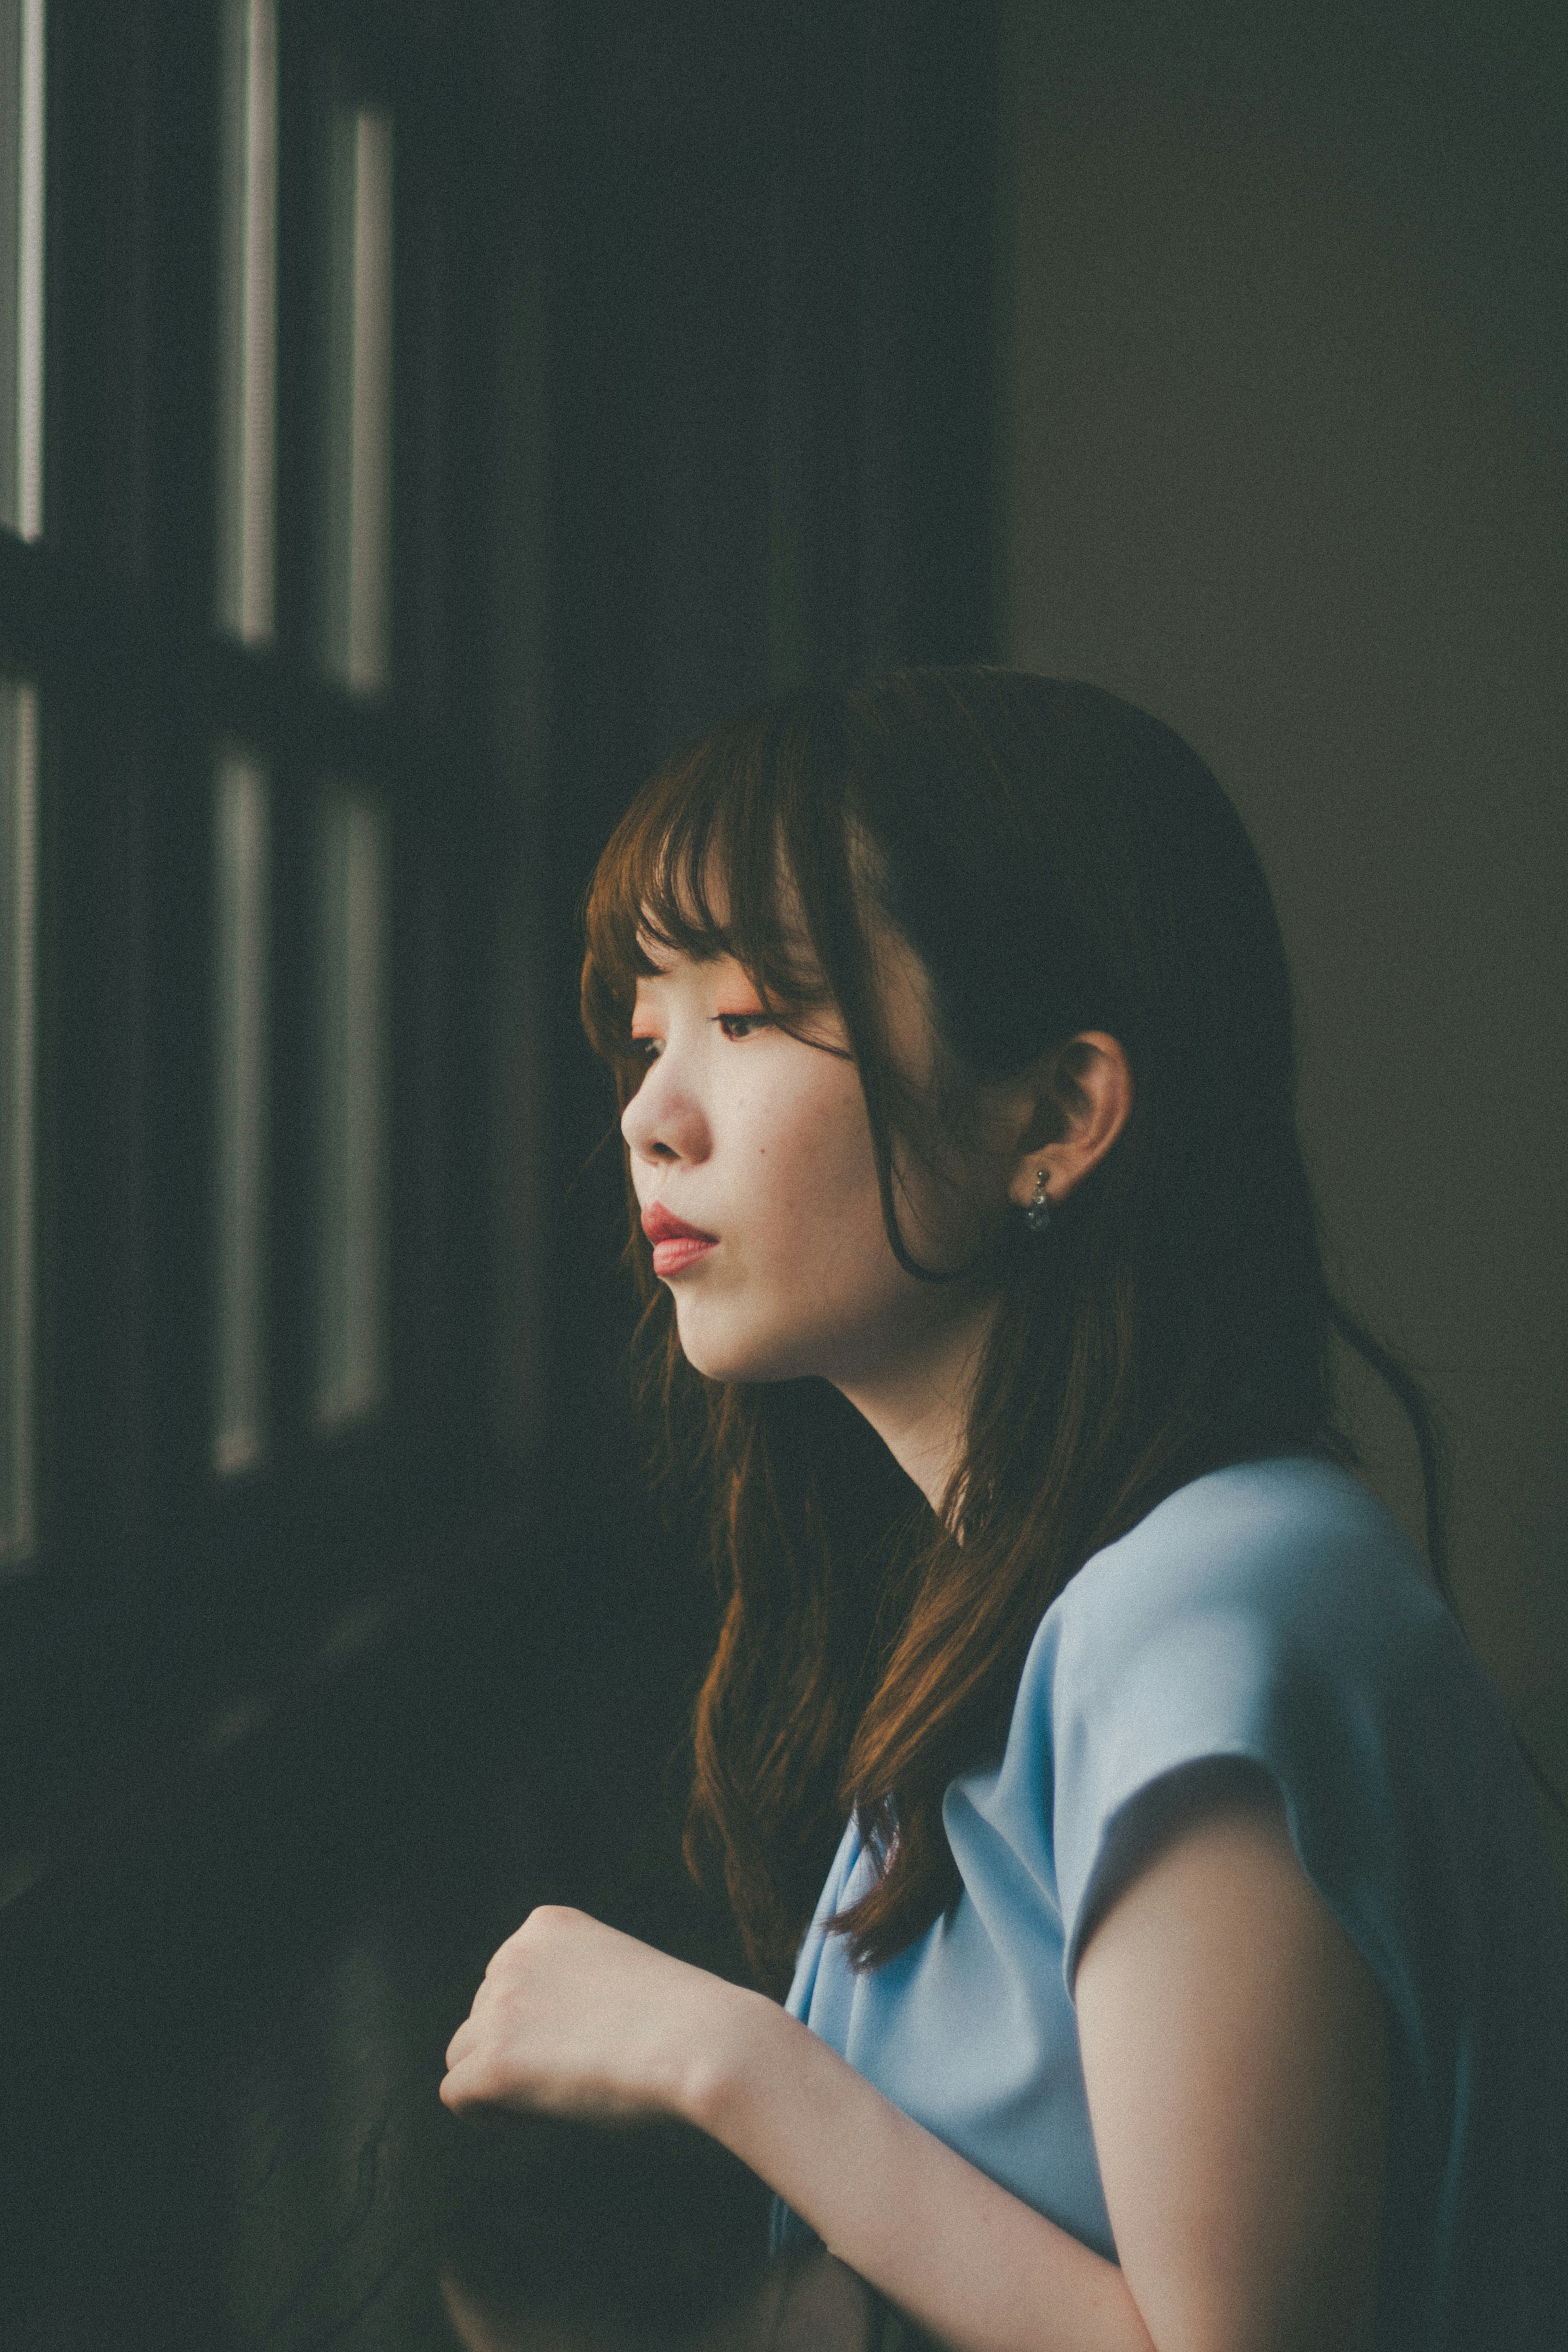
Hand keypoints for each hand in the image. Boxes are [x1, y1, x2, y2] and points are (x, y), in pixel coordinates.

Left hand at [440, 1905, 749, 2128]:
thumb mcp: (612, 1977)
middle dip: (517, 2048)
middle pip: (482, 2017)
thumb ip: (564, 1989)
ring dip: (499, 2079)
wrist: (704, 2043)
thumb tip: (525, 2040)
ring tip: (557, 2093)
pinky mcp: (495, 2060)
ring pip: (462, 2054)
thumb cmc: (676, 2022)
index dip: (538, 2020)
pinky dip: (486, 2113)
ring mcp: (501, 2005)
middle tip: (578, 2070)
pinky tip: (534, 2116)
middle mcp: (513, 1954)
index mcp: (546, 1924)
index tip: (584, 2037)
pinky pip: (455, 2094)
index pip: (507, 1980)